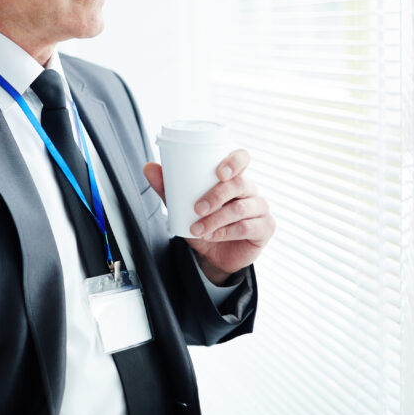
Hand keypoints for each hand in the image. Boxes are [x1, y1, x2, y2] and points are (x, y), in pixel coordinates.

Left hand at [143, 149, 273, 285]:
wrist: (214, 255)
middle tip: (197, 208)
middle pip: (240, 184)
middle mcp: (250, 190)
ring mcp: (260, 209)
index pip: (242, 158)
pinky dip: (226, 232)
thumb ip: (167, 188)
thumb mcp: (183, 206)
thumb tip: (148, 167)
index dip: (234, 161)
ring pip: (241, 208)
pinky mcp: (265, 228)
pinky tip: (212, 236)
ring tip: (197, 228)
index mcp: (233, 177)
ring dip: (217, 219)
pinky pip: (248, 227)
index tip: (218, 172)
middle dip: (217, 195)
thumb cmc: (203, 222)